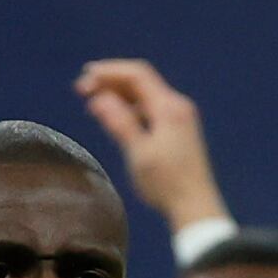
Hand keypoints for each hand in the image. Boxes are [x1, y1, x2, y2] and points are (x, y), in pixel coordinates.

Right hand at [74, 58, 229, 231]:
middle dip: (111, 82)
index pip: (137, 75)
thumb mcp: (139, 153)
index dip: (110, 72)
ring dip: (118, 95)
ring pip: (145, 96)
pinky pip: (150, 109)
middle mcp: (177, 106)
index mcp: (169, 108)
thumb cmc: (166, 183)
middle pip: (141, 82)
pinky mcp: (177, 130)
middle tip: (82, 89)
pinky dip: (130, 108)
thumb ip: (120, 123)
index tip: (85, 76)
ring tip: (92, 101)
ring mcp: (179, 117)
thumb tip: (99, 99)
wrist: (195, 206)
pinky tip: (115, 117)